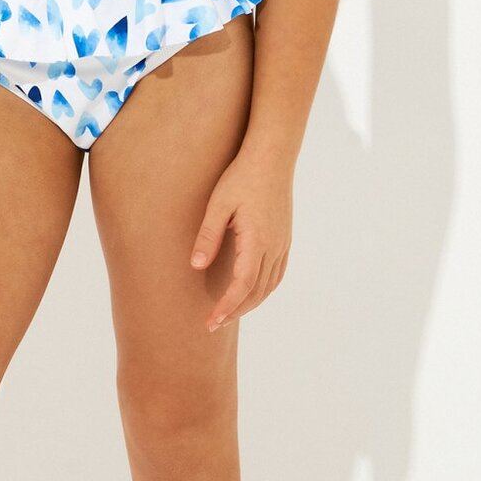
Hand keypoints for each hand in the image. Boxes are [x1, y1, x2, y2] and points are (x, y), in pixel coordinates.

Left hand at [189, 151, 292, 331]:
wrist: (272, 157)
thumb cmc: (241, 177)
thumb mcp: (218, 204)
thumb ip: (208, 235)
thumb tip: (196, 266)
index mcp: (258, 241)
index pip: (242, 286)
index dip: (227, 307)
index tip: (211, 322)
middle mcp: (274, 247)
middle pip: (257, 291)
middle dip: (236, 311)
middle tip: (214, 324)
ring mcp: (283, 243)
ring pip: (269, 285)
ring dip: (250, 303)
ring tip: (229, 312)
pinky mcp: (285, 238)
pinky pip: (277, 273)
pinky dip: (264, 289)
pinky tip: (252, 291)